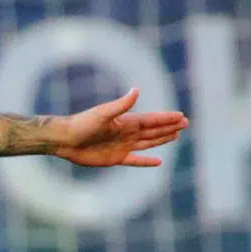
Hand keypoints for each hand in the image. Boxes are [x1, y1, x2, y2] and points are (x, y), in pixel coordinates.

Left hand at [54, 89, 188, 167]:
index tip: (181, 116)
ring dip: (161, 139)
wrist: (64, 140)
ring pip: (147, 142)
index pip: (151, 120)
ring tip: (176, 135)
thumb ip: (121, 105)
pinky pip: (135, 160)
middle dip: (169, 127)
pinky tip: (158, 161)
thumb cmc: (82, 124)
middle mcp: (126, 133)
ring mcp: (122, 146)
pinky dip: (146, 161)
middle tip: (185, 123)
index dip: (166, 118)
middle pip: (153, 130)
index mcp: (126, 122)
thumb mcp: (103, 114)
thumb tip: (136, 90)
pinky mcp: (115, 158)